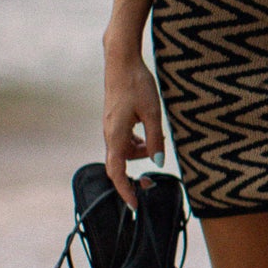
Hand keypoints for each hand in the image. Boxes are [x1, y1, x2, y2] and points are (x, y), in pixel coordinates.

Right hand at [103, 50, 165, 206]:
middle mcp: (109, 134)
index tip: (134, 205)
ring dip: (140, 154)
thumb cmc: (137, 84)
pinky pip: (124, 140)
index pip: (116, 172)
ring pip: (124, 151)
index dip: (124, 190)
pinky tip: (149, 134)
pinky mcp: (114, 120)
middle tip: (150, 183)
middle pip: (120, 164)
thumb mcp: (153, 112)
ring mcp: (110, 127)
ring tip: (158, 141)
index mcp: (116, 135)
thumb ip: (155, 138)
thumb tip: (158, 162)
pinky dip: (136, 143)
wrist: (121, 61)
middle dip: (133, 176)